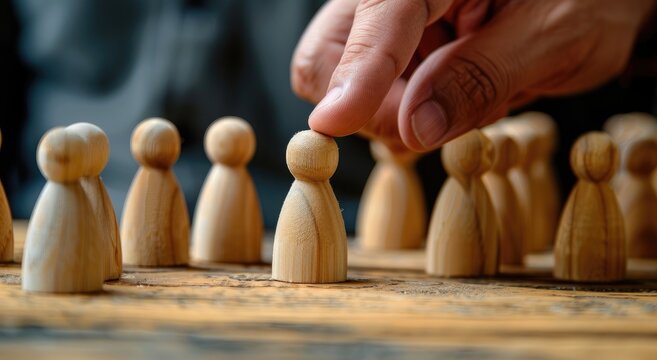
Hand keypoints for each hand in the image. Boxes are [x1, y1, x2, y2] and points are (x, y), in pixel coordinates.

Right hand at [291, 0, 655, 150]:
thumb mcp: (551, 37)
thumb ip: (481, 78)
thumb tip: (417, 128)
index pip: (379, 18)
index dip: (356, 75)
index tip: (334, 123)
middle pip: (327, 54)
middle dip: (370, 107)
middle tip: (434, 121)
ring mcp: (388, 22)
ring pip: (341, 84)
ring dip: (394, 114)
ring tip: (466, 99)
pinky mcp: (392, 49)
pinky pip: (369, 97)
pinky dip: (402, 115)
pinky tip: (451, 98)